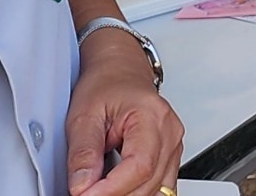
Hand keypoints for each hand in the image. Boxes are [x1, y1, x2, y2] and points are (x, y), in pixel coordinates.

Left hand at [64, 28, 183, 195]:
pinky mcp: (169, 157)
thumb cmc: (105, 86)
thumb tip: (82, 186)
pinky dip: (137, 193)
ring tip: (99, 189)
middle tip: (84, 193)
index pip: (139, 166)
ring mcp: (173, 145)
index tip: (84, 194)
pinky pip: (160, 188)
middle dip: (115, 195)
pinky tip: (119, 189)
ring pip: (157, 191)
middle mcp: (170, 132)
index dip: (111, 189)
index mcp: (152, 116)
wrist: (119, 72)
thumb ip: (83, 152)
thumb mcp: (84, 115)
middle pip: (149, 183)